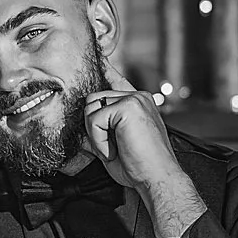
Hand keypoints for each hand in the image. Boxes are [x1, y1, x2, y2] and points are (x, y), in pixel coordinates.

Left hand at [82, 65, 184, 193]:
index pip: (116, 80)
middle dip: (93, 127)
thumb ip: (100, 129)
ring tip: (115, 150)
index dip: (106, 69)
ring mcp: (134, 99)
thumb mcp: (114, 144)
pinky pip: (95, 119)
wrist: (157, 178)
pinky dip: (99, 140)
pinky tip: (116, 150)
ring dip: (96, 134)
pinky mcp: (128, 106)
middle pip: (94, 99)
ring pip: (91, 108)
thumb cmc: (139, 167)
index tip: (100, 58)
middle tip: (111, 149)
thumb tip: (80, 125)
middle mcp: (138, 96)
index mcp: (138, 103)